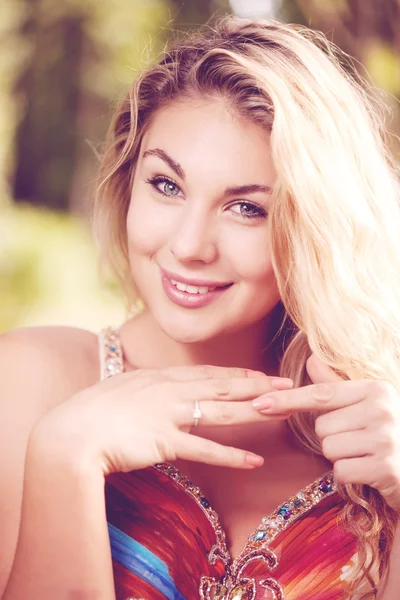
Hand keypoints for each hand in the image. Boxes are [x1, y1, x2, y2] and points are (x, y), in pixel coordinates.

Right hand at [32, 365, 292, 476]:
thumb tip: (155, 385)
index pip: (207, 373)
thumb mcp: (121, 387)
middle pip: (222, 385)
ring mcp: (169, 414)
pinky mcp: (165, 441)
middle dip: (256, 384)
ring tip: (280, 409)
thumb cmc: (92, 410)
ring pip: (221, 410)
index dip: (237, 373)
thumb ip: (145, 385)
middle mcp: (170, 390)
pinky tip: (254, 460)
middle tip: (286, 384)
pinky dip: (231, 455)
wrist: (72, 430)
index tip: (259, 373)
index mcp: (160, 377)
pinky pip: (205, 449)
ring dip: (253, 409)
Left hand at [252, 355, 399, 512]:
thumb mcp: (369, 404)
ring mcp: (386, 439)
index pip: (320, 394)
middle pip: (321, 427)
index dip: (288, 400)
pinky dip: (349, 476)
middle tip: (359, 441)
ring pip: (329, 449)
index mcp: (375, 389)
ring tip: (365, 455)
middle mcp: (382, 410)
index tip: (260, 403)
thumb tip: (311, 358)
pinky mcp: (386, 468)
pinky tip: (369, 472)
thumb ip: (337, 384)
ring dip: (340, 457)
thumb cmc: (388, 433)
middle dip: (332, 437)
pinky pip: (341, 471)